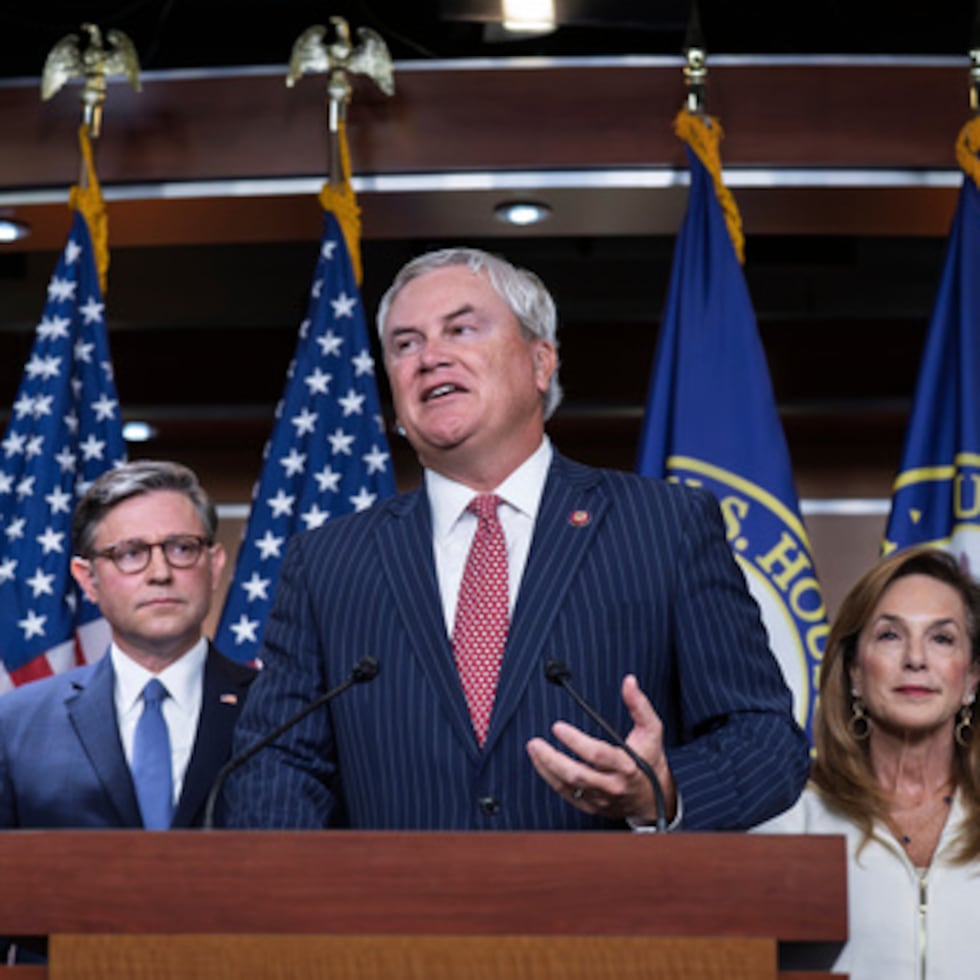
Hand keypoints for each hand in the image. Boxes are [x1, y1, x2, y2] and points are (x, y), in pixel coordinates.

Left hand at [526, 674, 676, 821]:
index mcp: (627, 766)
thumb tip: (629, 681)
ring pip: (568, 786)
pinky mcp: (592, 806)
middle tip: (535, 743)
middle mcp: (613, 785)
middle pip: (578, 775)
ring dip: (546, 767)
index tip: (557, 727)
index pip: (597, 755)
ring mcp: (601, 799)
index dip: (575, 741)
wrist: (653, 797)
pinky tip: (541, 763)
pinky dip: (550, 779)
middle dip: (552, 759)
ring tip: (534, 748)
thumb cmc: (650, 758)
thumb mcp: (651, 730)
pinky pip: (567, 795)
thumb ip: (639, 705)